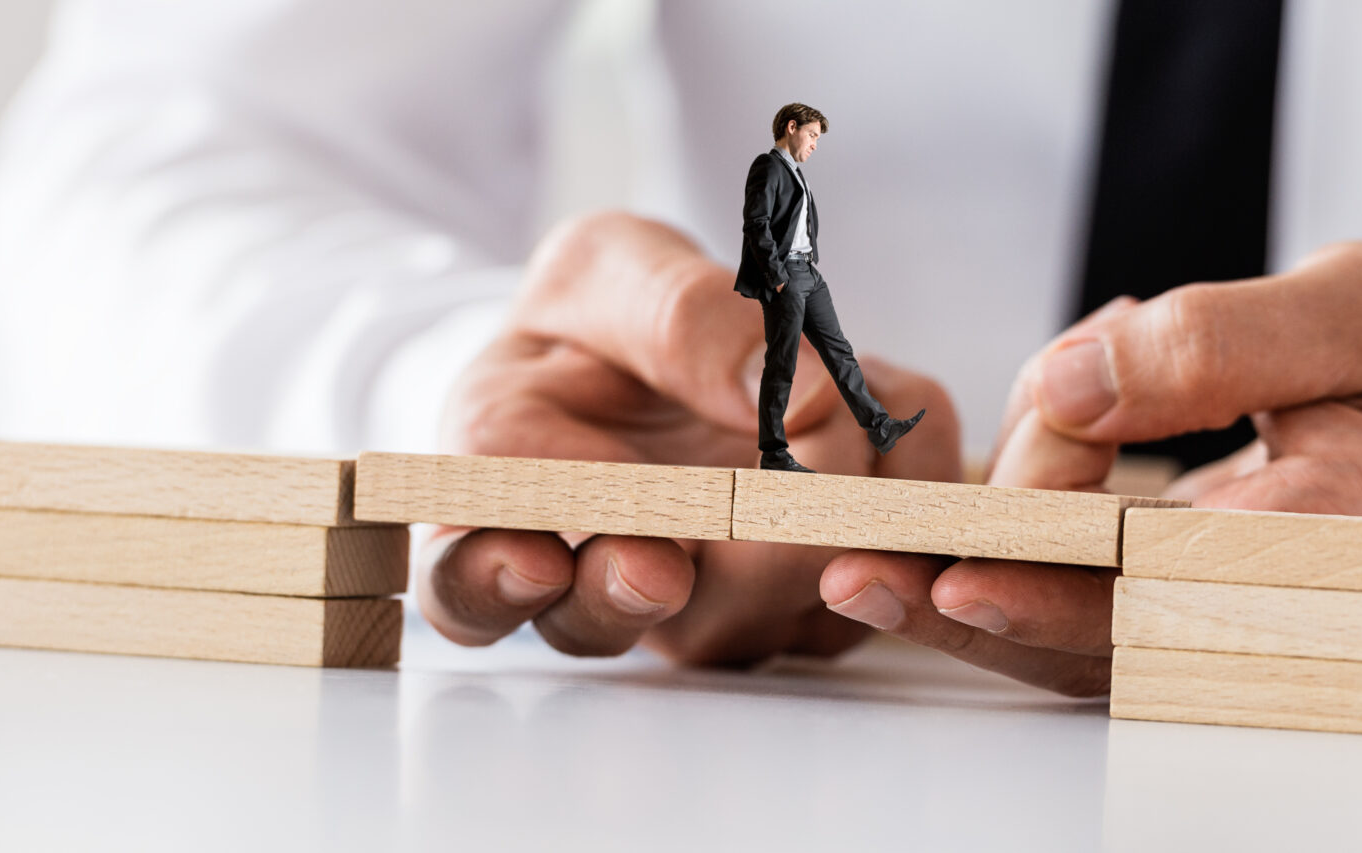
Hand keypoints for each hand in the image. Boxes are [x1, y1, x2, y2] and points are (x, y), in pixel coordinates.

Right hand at [425, 211, 961, 664]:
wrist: (672, 345)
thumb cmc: (599, 317)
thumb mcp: (609, 270)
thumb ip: (674, 317)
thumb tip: (790, 388)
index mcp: (498, 508)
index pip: (468, 584)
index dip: (491, 583)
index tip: (534, 556)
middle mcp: (597, 586)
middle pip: (612, 622)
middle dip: (655, 580)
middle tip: (681, 537)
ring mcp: (708, 607)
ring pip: (753, 614)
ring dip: (806, 525)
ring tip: (836, 413)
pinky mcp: (810, 598)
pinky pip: (869, 571)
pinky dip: (893, 488)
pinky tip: (877, 404)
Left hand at [818, 241, 1361, 694]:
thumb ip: (1222, 343)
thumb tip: (1072, 380)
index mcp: (1336, 548)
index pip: (1177, 595)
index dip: (1057, 593)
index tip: (956, 572)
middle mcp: (1272, 612)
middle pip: (1100, 637)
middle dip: (976, 587)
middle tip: (870, 549)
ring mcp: (1221, 627)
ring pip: (1073, 646)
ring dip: (961, 601)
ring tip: (865, 553)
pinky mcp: (1179, 614)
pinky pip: (1077, 620)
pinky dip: (1000, 576)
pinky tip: (931, 538)